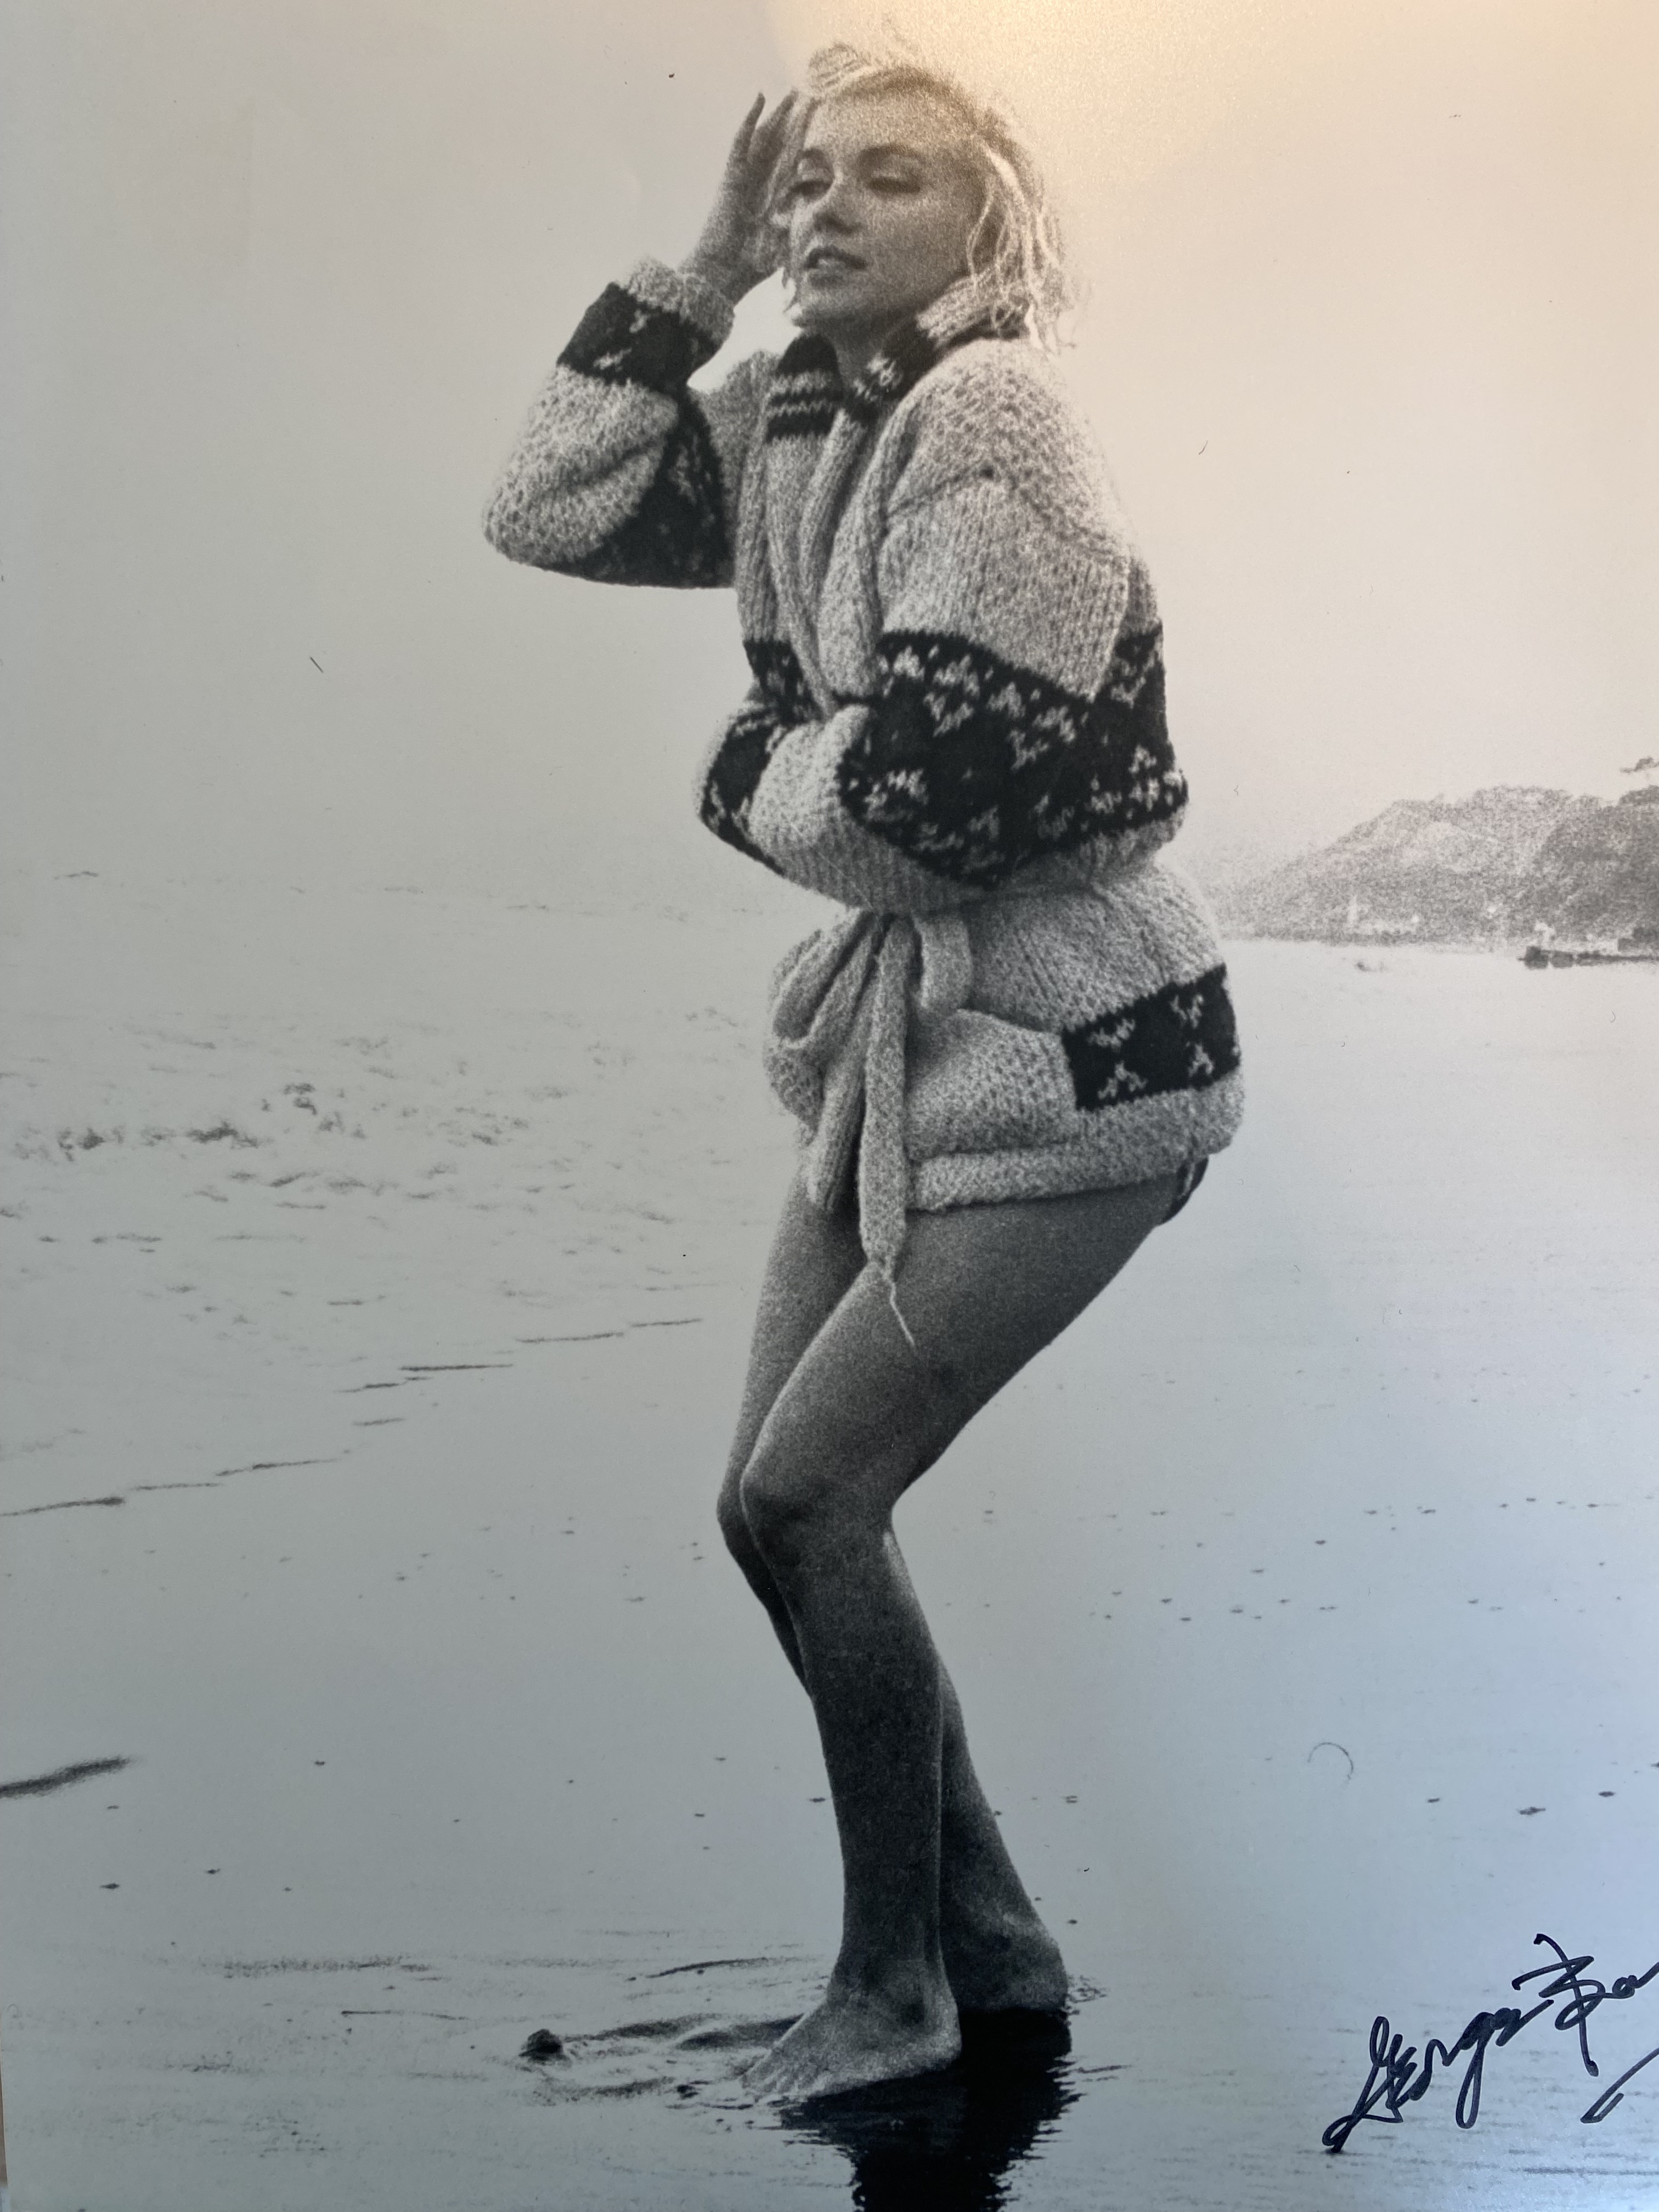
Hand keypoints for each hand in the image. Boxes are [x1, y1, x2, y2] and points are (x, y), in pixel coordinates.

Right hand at [682, 91, 802, 304]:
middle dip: (792, 122)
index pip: (790, 165)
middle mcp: (756, 184)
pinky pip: (741, 142)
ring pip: (763, 137)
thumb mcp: (783, 247)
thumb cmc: (747, 269)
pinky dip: (749, 120)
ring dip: (777, 114)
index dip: (803, 144)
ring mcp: (743, 178)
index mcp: (769, 200)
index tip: (818, 126)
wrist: (719, 276)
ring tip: (790, 91)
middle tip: (807, 95)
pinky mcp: (730, 176)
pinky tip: (759, 98)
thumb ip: (798, 230)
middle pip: (777, 145)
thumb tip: (818, 218)